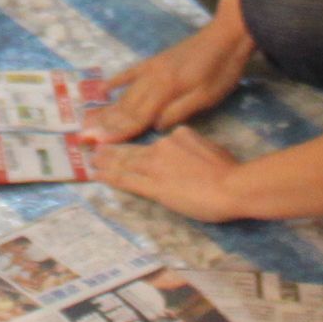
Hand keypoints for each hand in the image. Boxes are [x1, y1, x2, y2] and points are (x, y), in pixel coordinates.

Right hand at [88, 0, 253, 142]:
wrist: (226, 34)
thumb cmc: (221, 69)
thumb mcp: (207, 96)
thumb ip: (179, 111)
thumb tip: (156, 126)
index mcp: (166, 89)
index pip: (138, 116)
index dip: (118, 131)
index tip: (99, 144)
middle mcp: (153, 78)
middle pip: (126, 106)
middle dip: (105, 123)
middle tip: (84, 136)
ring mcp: (152, 68)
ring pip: (126, 92)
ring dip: (107, 108)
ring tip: (89, 120)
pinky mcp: (156, 61)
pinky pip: (131, 73)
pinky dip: (116, 82)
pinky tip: (103, 89)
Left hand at [92, 126, 251, 220]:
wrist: (230, 186)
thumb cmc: (229, 170)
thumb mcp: (210, 146)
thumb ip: (193, 146)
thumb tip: (187, 149)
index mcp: (178, 135)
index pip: (154, 142)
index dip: (138, 144)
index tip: (127, 143)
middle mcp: (162, 146)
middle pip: (133, 148)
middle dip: (113, 148)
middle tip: (94, 147)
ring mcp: (155, 166)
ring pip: (125, 162)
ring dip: (106, 162)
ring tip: (92, 161)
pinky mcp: (153, 186)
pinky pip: (126, 180)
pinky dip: (110, 177)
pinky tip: (98, 175)